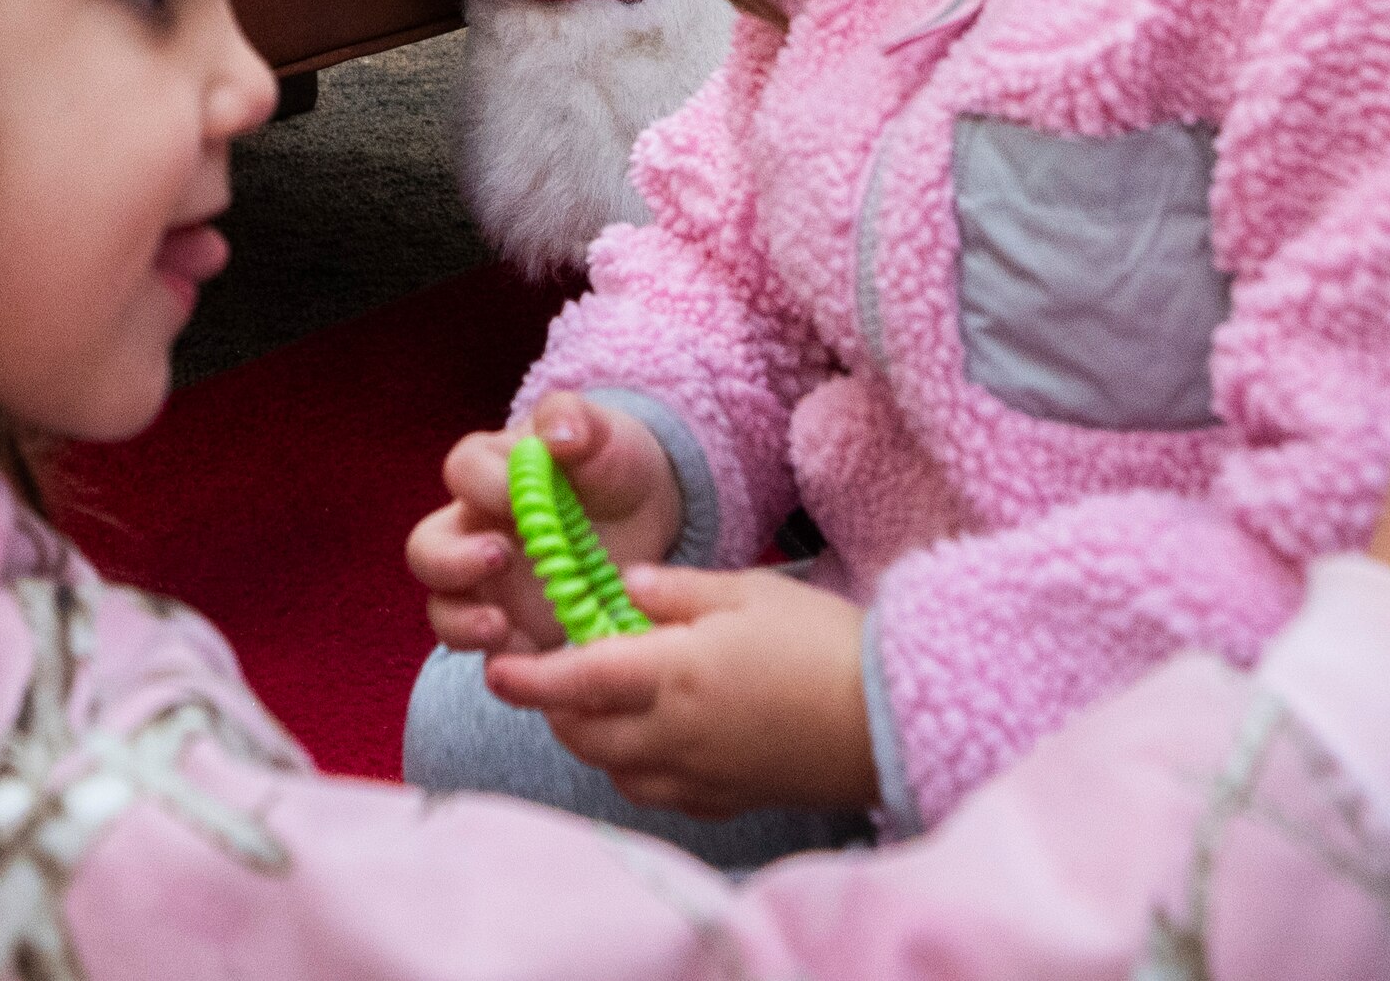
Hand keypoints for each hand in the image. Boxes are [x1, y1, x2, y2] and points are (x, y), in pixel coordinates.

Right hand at [412, 393, 683, 657]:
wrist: (645, 519)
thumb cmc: (610, 465)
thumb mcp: (604, 434)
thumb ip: (577, 421)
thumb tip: (558, 435)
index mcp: (489, 472)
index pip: (463, 471)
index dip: (484, 484)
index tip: (518, 495)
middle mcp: (474, 530)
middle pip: (428, 548)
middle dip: (451, 560)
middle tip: (499, 559)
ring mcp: (489, 587)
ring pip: (443, 607)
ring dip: (461, 621)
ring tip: (500, 627)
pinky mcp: (514, 630)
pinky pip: (490, 654)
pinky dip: (504, 662)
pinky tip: (536, 662)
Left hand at [489, 561, 877, 817]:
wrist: (894, 718)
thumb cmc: (824, 643)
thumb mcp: (749, 593)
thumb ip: (676, 592)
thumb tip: (622, 590)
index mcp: (675, 676)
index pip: (577, 682)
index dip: (529, 680)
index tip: (495, 671)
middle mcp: (676, 735)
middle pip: (585, 735)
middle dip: (555, 711)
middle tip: (549, 678)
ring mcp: (703, 775)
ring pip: (617, 771)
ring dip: (593, 741)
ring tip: (598, 705)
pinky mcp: (731, 799)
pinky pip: (660, 792)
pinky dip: (637, 769)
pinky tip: (652, 740)